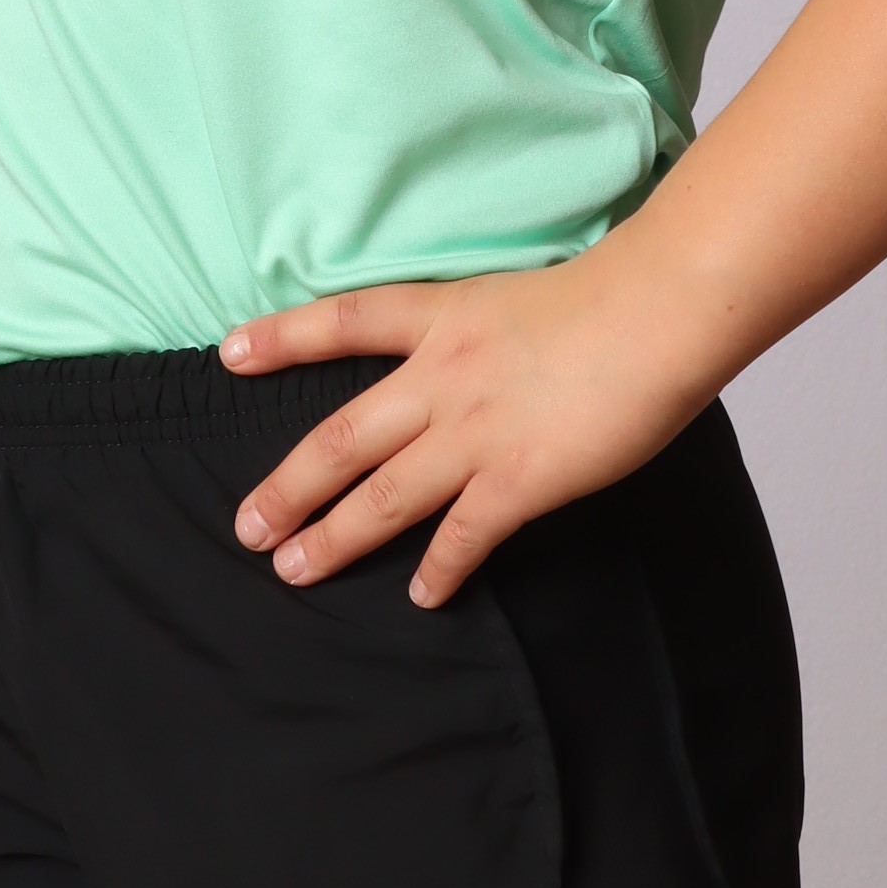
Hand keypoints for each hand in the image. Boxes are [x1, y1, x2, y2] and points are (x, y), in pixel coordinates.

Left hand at [221, 251, 717, 606]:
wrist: (658, 310)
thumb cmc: (616, 292)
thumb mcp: (523, 296)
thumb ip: (489, 336)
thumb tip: (485, 367)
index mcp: (444, 318)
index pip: (344, 322)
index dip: (283, 338)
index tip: (228, 353)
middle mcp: (441, 378)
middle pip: (341, 436)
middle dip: (288, 485)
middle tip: (246, 525)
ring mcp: (474, 432)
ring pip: (382, 495)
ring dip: (334, 537)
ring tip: (293, 569)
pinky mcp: (518, 479)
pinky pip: (463, 535)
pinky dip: (439, 569)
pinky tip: (423, 595)